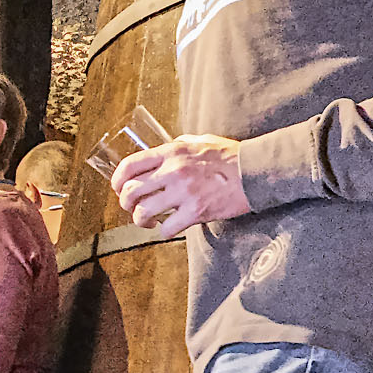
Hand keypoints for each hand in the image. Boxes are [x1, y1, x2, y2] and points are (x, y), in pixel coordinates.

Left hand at [111, 134, 249, 238]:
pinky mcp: (196, 211)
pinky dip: (163, 232)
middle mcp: (173, 171)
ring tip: (150, 221)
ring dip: (141, 221)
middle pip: (129, 192)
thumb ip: (178, 145)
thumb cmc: (229, 156)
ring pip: (142, 212)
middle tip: (135, 209)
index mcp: (171, 153)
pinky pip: (166, 228)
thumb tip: (161, 153)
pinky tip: (169, 227)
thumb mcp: (200, 141)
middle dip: (126, 205)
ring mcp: (183, 192)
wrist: (255, 170)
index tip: (119, 190)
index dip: (117, 181)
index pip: (129, 166)